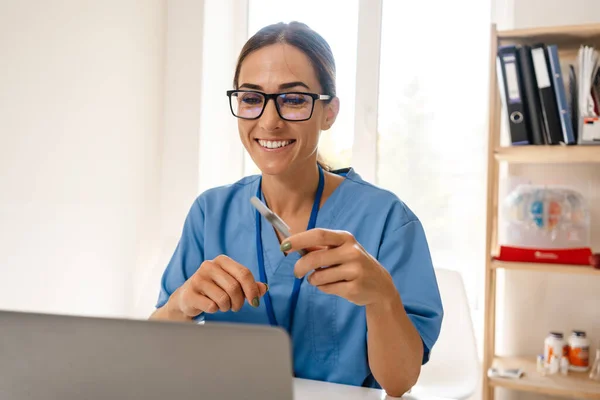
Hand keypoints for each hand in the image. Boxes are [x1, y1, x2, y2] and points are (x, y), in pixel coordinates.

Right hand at [168, 255, 267, 317]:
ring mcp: (197, 279)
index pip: (244, 273)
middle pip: (234, 287)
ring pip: (224, 298)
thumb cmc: (214, 289)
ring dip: (227, 307)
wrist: (187, 298)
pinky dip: (215, 310)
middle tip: (236, 307)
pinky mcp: (189, 293)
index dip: (252, 290)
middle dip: (239, 302)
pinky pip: (211, 306)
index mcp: (222, 260)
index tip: (255, 302)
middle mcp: (209, 266)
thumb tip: (264, 288)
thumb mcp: (233, 284)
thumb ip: (249, 285)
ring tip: (222, 305)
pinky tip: (210, 306)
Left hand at [282, 229, 397, 305]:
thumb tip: (292, 245)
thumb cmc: (353, 264)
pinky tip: (335, 285)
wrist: (380, 285)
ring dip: (314, 280)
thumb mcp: (341, 250)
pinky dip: (324, 288)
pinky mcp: (354, 288)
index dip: (299, 240)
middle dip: (300, 266)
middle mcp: (352, 252)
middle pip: (314, 258)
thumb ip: (319, 248)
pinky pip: (327, 288)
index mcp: (346, 238)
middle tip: (296, 273)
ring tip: (322, 279)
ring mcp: (354, 270)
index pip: (318, 235)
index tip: (284, 246)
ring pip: (318, 276)